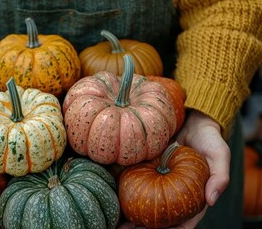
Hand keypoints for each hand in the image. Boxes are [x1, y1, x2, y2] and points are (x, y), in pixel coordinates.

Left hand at [118, 110, 230, 228]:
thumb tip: (211, 200)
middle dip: (147, 227)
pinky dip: (130, 193)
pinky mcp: (150, 169)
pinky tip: (118, 199)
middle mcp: (176, 193)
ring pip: (148, 205)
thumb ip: (220, 177)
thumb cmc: (210, 139)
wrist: (193, 120)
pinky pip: (140, 183)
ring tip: (121, 223)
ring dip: (135, 216)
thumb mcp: (220, 155)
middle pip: (162, 218)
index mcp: (195, 196)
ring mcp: (162, 182)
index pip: (185, 221)